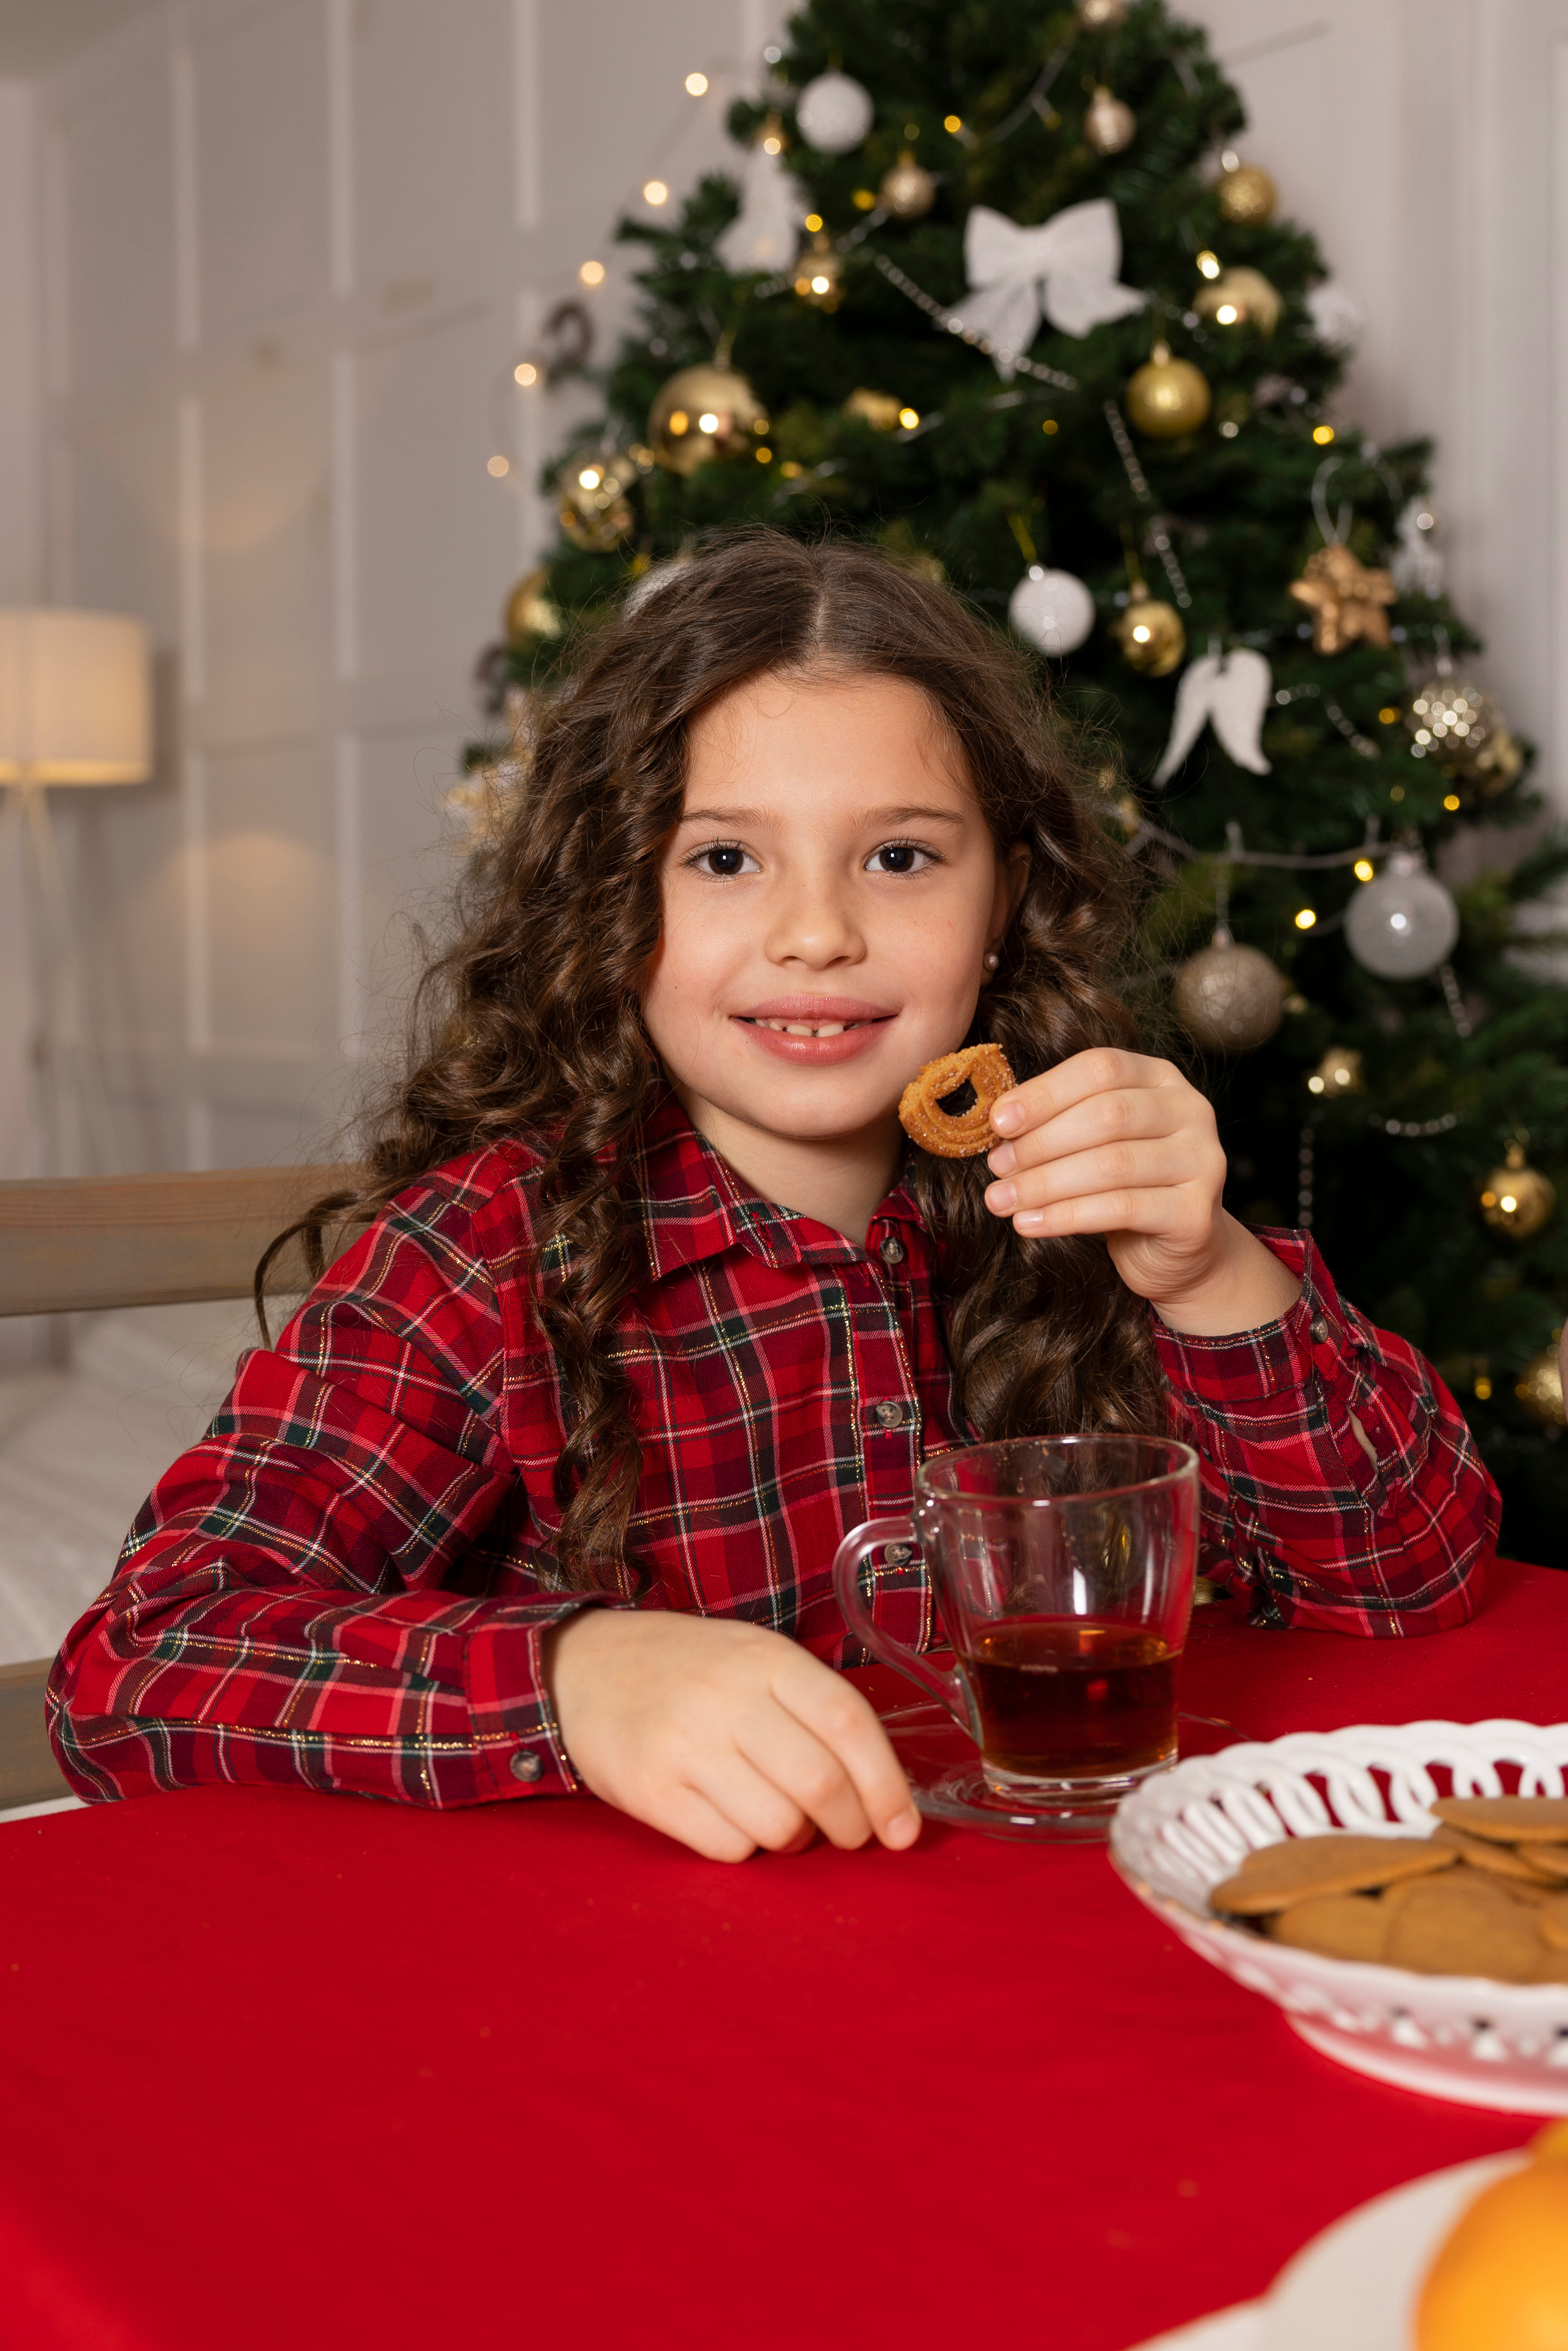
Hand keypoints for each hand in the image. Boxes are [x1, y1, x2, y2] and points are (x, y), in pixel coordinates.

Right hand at [544, 1609, 922, 1862]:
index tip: (904, 1831)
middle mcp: (728, 1697)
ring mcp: (685, 1743)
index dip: (887, 1784)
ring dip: (794, 1841)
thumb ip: (812, 1709)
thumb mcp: (754, 1660)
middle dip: (849, 1827)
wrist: (584, 1667)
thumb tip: (882, 1793)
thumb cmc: (690, 1672)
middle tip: (847, 1834)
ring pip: (777, 1825)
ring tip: (780, 1820)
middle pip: (820, 1783)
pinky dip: (744, 1849)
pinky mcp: (650, 1790)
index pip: (848, 1721)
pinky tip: (731, 1820)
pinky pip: (726, 1848)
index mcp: (767, 1658)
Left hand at [982, 1047, 1300, 1335]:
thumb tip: (998, 1125)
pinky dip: (1066, 1216)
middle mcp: (1191, 1110)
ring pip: (1111, 1164)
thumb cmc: (1124, 1184)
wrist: (1177, 1249)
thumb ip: (1058, 1122)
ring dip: (1044, 1183)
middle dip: (1041, 1142)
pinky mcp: (1196, 1213)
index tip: (997, 1121)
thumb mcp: (1093, 1141)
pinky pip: (1121, 1209)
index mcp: (1161, 1078)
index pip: (1100, 1068)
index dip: (1044, 1093)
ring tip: (1001, 1200)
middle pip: (1107, 1115)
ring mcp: (1202, 1161)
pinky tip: (1028, 1224)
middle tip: (996, 1167)